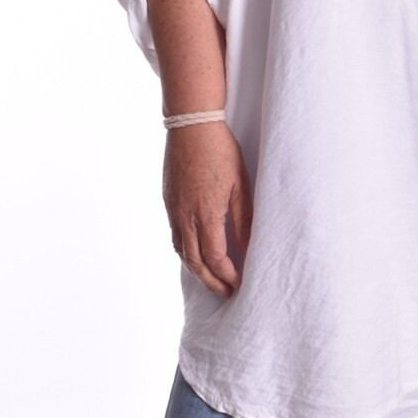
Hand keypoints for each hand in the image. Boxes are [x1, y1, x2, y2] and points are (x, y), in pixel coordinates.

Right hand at [161, 122, 252, 297]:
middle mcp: (185, 216)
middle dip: (211, 281)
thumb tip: (248, 247)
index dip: (227, 275)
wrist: (191, 125)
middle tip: (225, 292)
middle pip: (195, 261)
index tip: (239, 283)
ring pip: (181, 251)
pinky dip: (185, 252)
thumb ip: (243, 219)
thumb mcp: (240, 185)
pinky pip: (175, 236)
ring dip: (196, 270)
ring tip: (211, 279)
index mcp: (206, 213)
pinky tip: (195, 253)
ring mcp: (173, 209)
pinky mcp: (168, 201)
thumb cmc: (220, 151)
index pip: (216, 257)